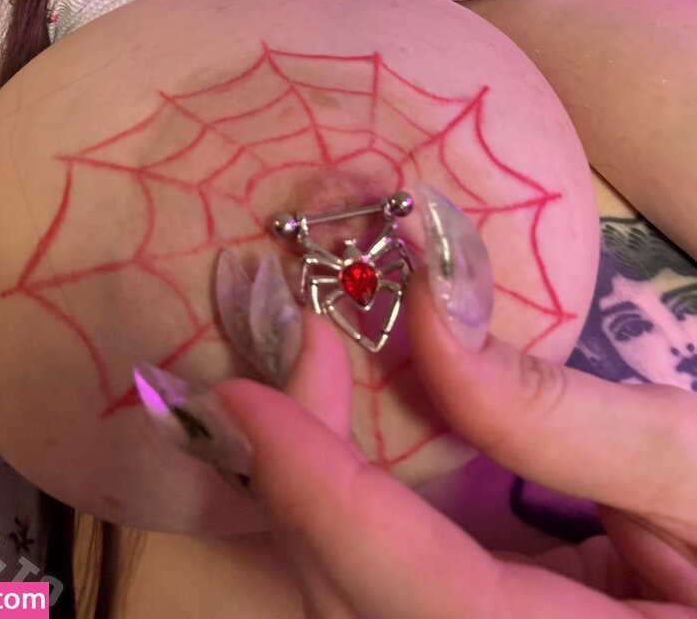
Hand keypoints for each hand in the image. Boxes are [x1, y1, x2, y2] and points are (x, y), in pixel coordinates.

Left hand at [217, 270, 696, 618]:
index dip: (323, 499)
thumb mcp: (692, 468)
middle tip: (294, 359)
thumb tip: (426, 308)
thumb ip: (557, 412)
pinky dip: (340, 521)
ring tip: (305, 389)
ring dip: (307, 503)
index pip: (424, 600)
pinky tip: (339, 448)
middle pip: (358, 610)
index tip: (246, 400)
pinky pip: (377, 598)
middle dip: (301, 488)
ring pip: (349, 610)